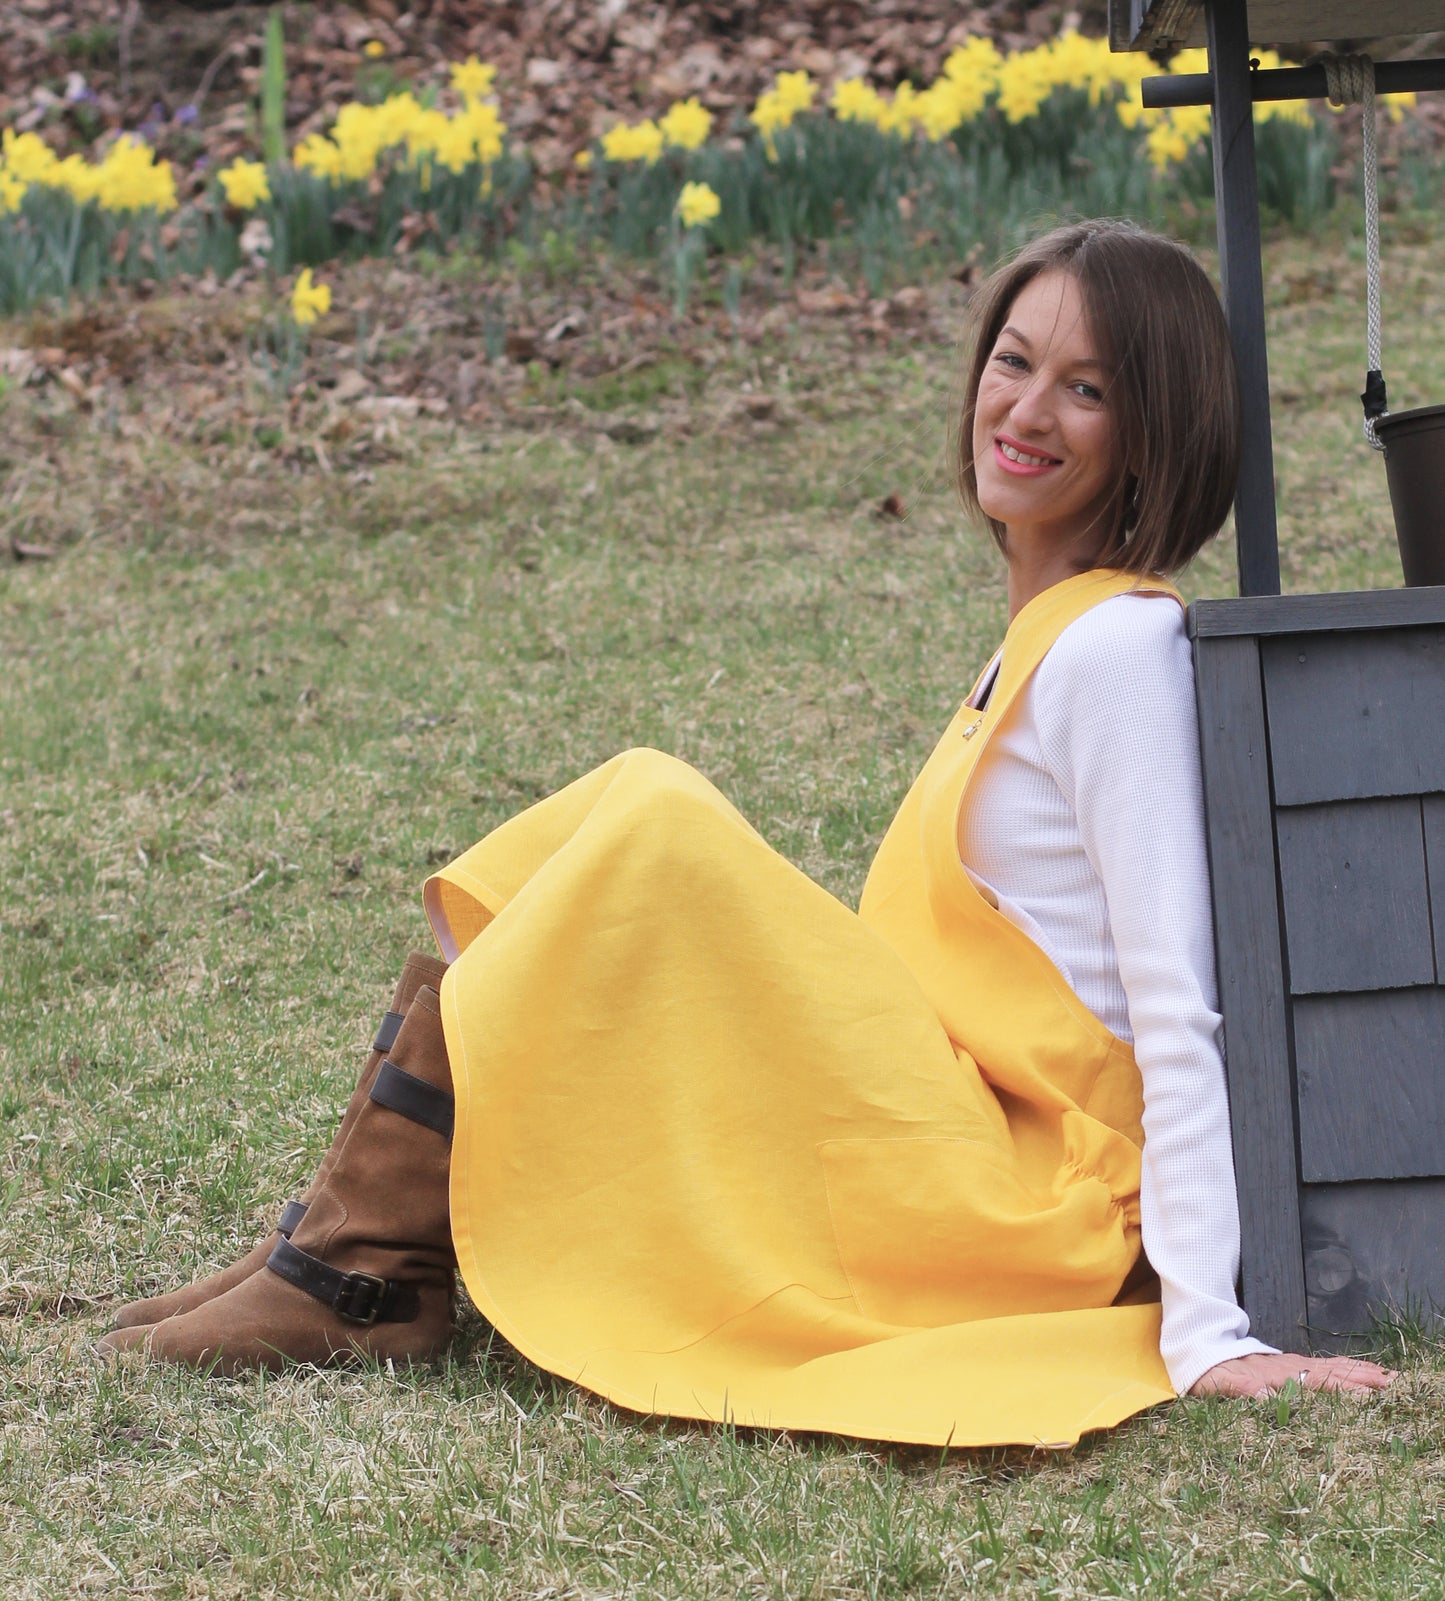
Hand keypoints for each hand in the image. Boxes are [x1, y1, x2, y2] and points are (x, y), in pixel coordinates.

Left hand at [1188, 1351, 1395, 1398]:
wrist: (1199, 1348)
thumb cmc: (1208, 1372)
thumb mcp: (1217, 1382)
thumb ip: (1240, 1388)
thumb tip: (1263, 1397)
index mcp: (1275, 1376)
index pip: (1315, 1383)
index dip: (1341, 1389)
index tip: (1368, 1395)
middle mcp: (1289, 1368)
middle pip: (1331, 1374)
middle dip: (1361, 1379)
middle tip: (1391, 1385)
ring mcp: (1292, 1365)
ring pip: (1332, 1368)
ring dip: (1359, 1372)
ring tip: (1388, 1378)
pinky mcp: (1292, 1366)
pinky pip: (1325, 1366)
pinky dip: (1346, 1368)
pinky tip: (1361, 1372)